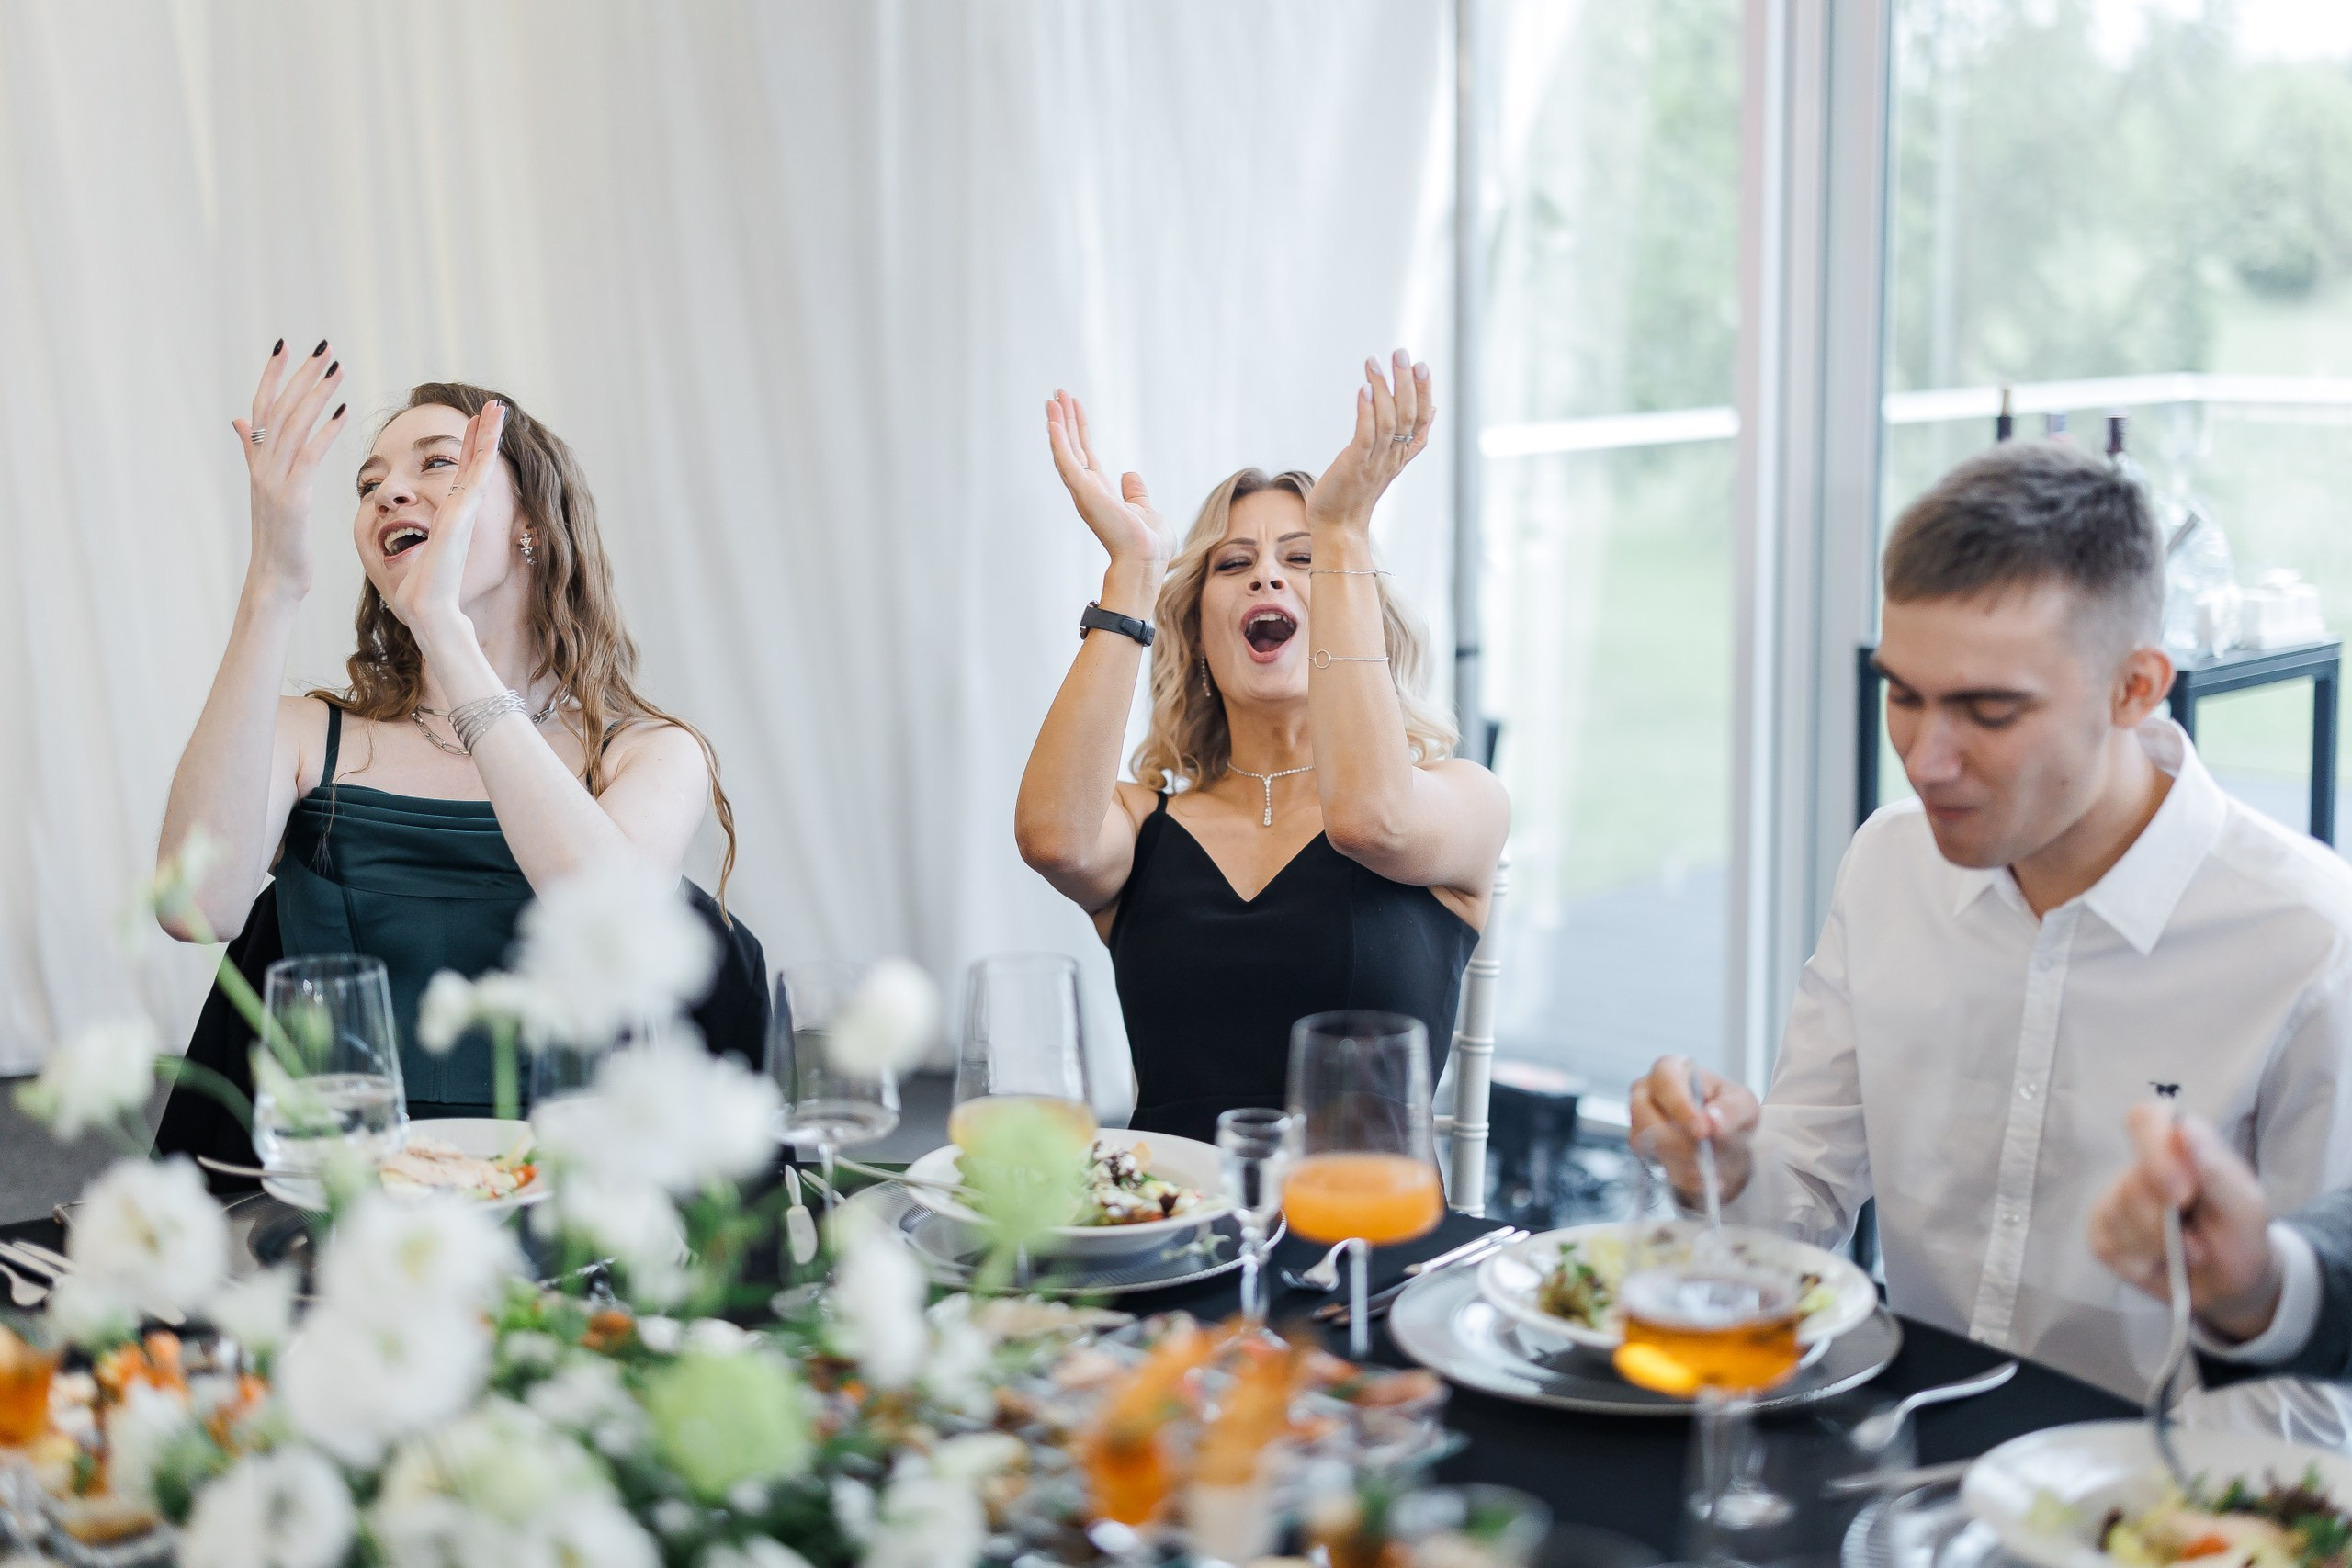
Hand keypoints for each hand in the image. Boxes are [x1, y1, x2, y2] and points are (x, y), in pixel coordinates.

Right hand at [229, 339, 346, 599]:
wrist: (274, 579)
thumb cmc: (279, 538)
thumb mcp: (267, 489)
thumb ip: (253, 451)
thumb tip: (239, 420)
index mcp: (257, 462)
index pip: (261, 407)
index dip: (271, 375)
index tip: (284, 344)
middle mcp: (261, 466)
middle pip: (279, 409)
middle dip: (300, 375)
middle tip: (322, 347)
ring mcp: (274, 482)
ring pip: (293, 428)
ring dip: (316, 395)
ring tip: (337, 369)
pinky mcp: (292, 500)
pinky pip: (308, 458)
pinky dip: (324, 433)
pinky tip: (342, 413)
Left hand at [386, 399, 506, 646]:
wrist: (423, 609)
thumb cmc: (408, 588)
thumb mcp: (389, 547)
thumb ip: (384, 524)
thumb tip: (370, 505)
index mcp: (445, 520)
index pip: (457, 477)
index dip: (465, 450)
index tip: (470, 426)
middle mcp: (459, 512)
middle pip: (474, 464)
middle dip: (483, 435)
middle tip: (493, 408)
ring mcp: (464, 511)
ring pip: (482, 463)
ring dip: (490, 432)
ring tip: (497, 406)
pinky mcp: (463, 512)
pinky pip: (478, 472)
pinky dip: (487, 447)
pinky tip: (492, 426)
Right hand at [1045, 391, 1167, 565]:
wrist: (1146, 559)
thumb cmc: (1148, 543)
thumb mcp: (1144, 508)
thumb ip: (1135, 492)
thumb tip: (1130, 475)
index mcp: (1100, 491)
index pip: (1085, 453)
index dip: (1079, 429)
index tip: (1073, 406)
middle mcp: (1088, 489)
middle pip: (1072, 446)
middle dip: (1065, 420)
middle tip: (1057, 394)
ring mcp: (1083, 490)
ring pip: (1065, 450)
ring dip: (1059, 424)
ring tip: (1053, 399)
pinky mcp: (1084, 492)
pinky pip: (1067, 461)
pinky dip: (1059, 441)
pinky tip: (1054, 421)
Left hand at [1306, 349, 1434, 533]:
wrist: (1338, 526)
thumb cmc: (1356, 492)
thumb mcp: (1387, 461)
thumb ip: (1409, 438)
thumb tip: (1434, 410)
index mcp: (1402, 455)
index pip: (1421, 420)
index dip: (1424, 392)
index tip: (1422, 365)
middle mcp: (1393, 456)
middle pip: (1408, 415)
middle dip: (1407, 382)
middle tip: (1402, 353)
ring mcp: (1375, 462)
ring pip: (1389, 420)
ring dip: (1383, 388)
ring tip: (1375, 361)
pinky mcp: (1355, 465)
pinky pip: (1366, 435)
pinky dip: (1366, 411)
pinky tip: (1363, 389)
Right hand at [1629, 1055, 1758, 1204]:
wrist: (1726, 1142)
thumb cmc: (1729, 1111)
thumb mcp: (1743, 1105)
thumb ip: (1731, 1111)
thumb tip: (1711, 1121)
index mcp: (1672, 1069)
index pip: (1665, 1079)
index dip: (1680, 1105)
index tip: (1701, 1131)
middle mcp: (1647, 1090)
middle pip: (1642, 1110)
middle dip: (1674, 1139)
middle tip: (1702, 1156)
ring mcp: (1639, 1118)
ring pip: (1643, 1140)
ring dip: (1677, 1159)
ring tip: (1705, 1170)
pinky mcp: (1641, 1145)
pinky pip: (1650, 1162)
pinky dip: (1678, 1174)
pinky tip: (1700, 1178)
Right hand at [2089, 1105, 2283, 1342]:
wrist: (2230, 1284)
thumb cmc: (2239, 1234)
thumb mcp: (2245, 1208)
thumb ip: (2217, 1171)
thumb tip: (2185, 1128)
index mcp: (2177, 1145)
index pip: (2146, 1120)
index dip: (2155, 1149)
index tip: (2183, 1190)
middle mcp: (2139, 1166)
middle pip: (2133, 1181)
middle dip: (2167, 1221)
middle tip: (2198, 1243)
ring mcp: (2114, 1200)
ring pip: (2121, 1218)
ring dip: (2162, 1246)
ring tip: (2187, 1253)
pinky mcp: (2101, 1234)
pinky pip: (2110, 1247)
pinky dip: (2145, 1262)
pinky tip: (2164, 1263)